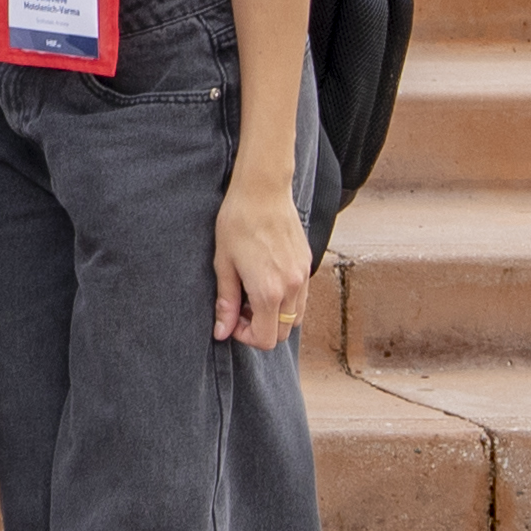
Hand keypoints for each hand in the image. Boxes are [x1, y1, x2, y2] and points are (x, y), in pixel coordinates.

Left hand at [212, 170, 313, 350]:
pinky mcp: (308, 264)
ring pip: (295, 317)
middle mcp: (292, 288)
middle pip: (283, 333)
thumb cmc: (237, 223)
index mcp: (269, 291)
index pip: (267, 339)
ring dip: (274, 315)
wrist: (262, 191)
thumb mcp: (223, 263)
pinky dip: (286, 300)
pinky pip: (302, 297)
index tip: (232, 320)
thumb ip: (226, 301)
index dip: (246, 336)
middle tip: (239, 307)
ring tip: (252, 292)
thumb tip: (222, 331)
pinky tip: (266, 279)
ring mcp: (303, 276)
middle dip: (260, 328)